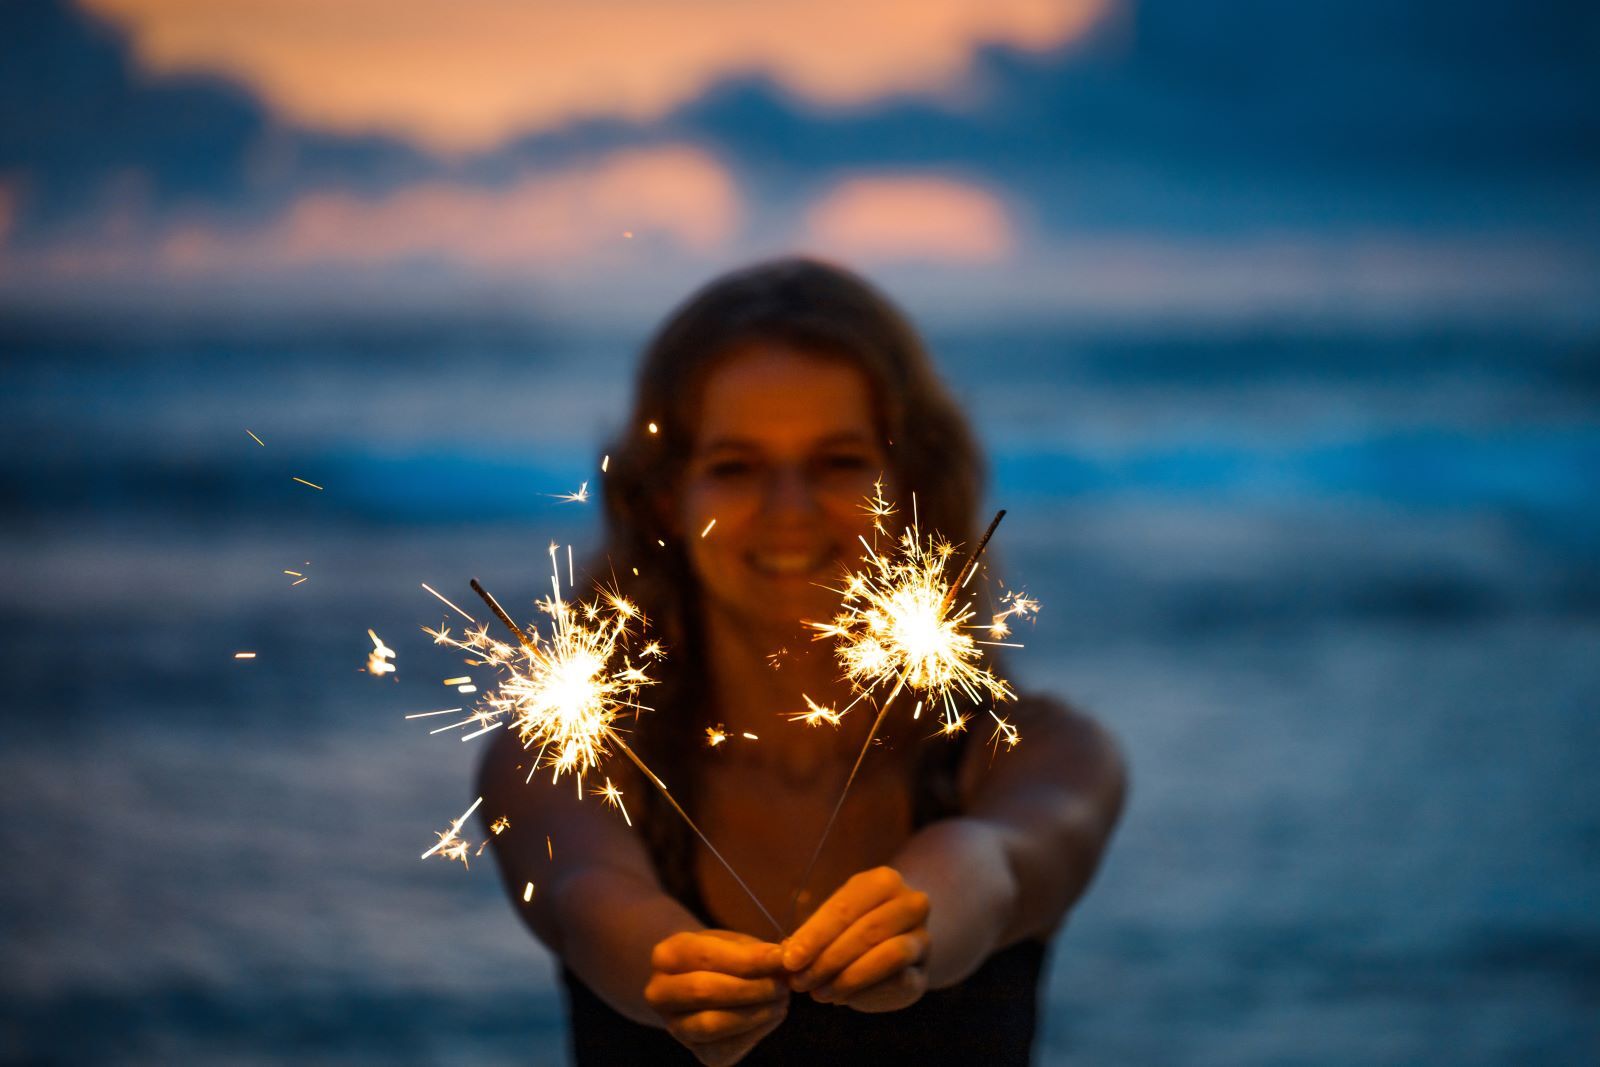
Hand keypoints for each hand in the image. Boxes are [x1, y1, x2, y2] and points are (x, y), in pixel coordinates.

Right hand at [644, 929, 789, 1065]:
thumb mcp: (732, 943)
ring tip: (781, 1000)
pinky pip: (726, 1049)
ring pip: (712, 1025)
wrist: (700, 988)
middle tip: (782, 983)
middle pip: (704, 992)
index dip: (747, 959)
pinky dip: (756, 1032)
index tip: (780, 957)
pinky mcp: (698, 1054)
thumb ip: (753, 951)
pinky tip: (772, 1015)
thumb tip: (782, 959)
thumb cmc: (721, 958)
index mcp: (666, 956)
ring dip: (755, 1013)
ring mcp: (676, 1028)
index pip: (707, 957)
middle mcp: (659, 994)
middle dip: (750, 988)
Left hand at [782, 866, 930, 1012]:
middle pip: (868, 931)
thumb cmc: (855, 925)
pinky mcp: (923, 972)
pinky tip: (842, 998)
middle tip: (800, 982)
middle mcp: (911, 904)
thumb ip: (812, 935)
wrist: (899, 939)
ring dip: (849, 978)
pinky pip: (899, 982)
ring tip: (819, 993)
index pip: (845, 908)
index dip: (814, 936)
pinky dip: (865, 993)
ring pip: (890, 956)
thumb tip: (786, 958)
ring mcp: (922, 938)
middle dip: (828, 960)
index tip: (790, 961)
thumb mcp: (834, 920)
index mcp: (884, 881)